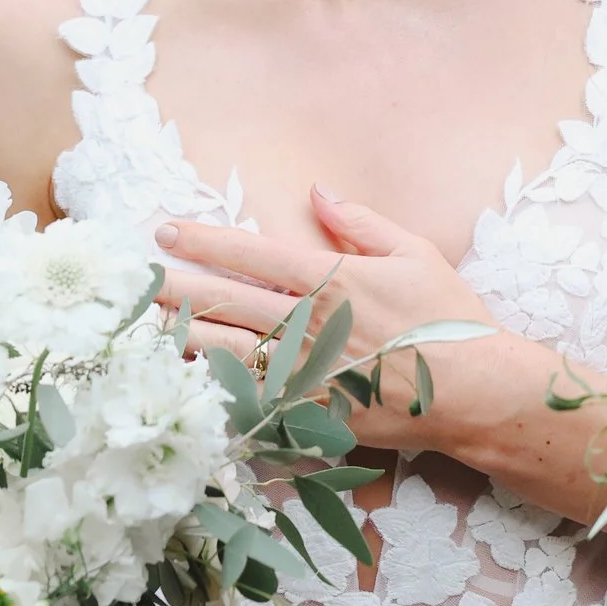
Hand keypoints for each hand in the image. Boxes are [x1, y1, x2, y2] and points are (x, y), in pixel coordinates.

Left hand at [154, 186, 509, 451]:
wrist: (474, 392)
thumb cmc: (448, 317)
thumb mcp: (412, 252)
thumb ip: (359, 222)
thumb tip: (316, 190)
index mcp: (330, 280)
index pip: (251, 254)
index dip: (204, 240)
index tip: (165, 230)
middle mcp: (307, 325)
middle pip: (224, 301)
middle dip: (174, 286)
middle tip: (132, 278)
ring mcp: (304, 374)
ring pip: (225, 352)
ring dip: (180, 335)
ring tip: (141, 325)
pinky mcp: (308, 415)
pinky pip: (248, 401)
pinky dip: (211, 389)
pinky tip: (181, 380)